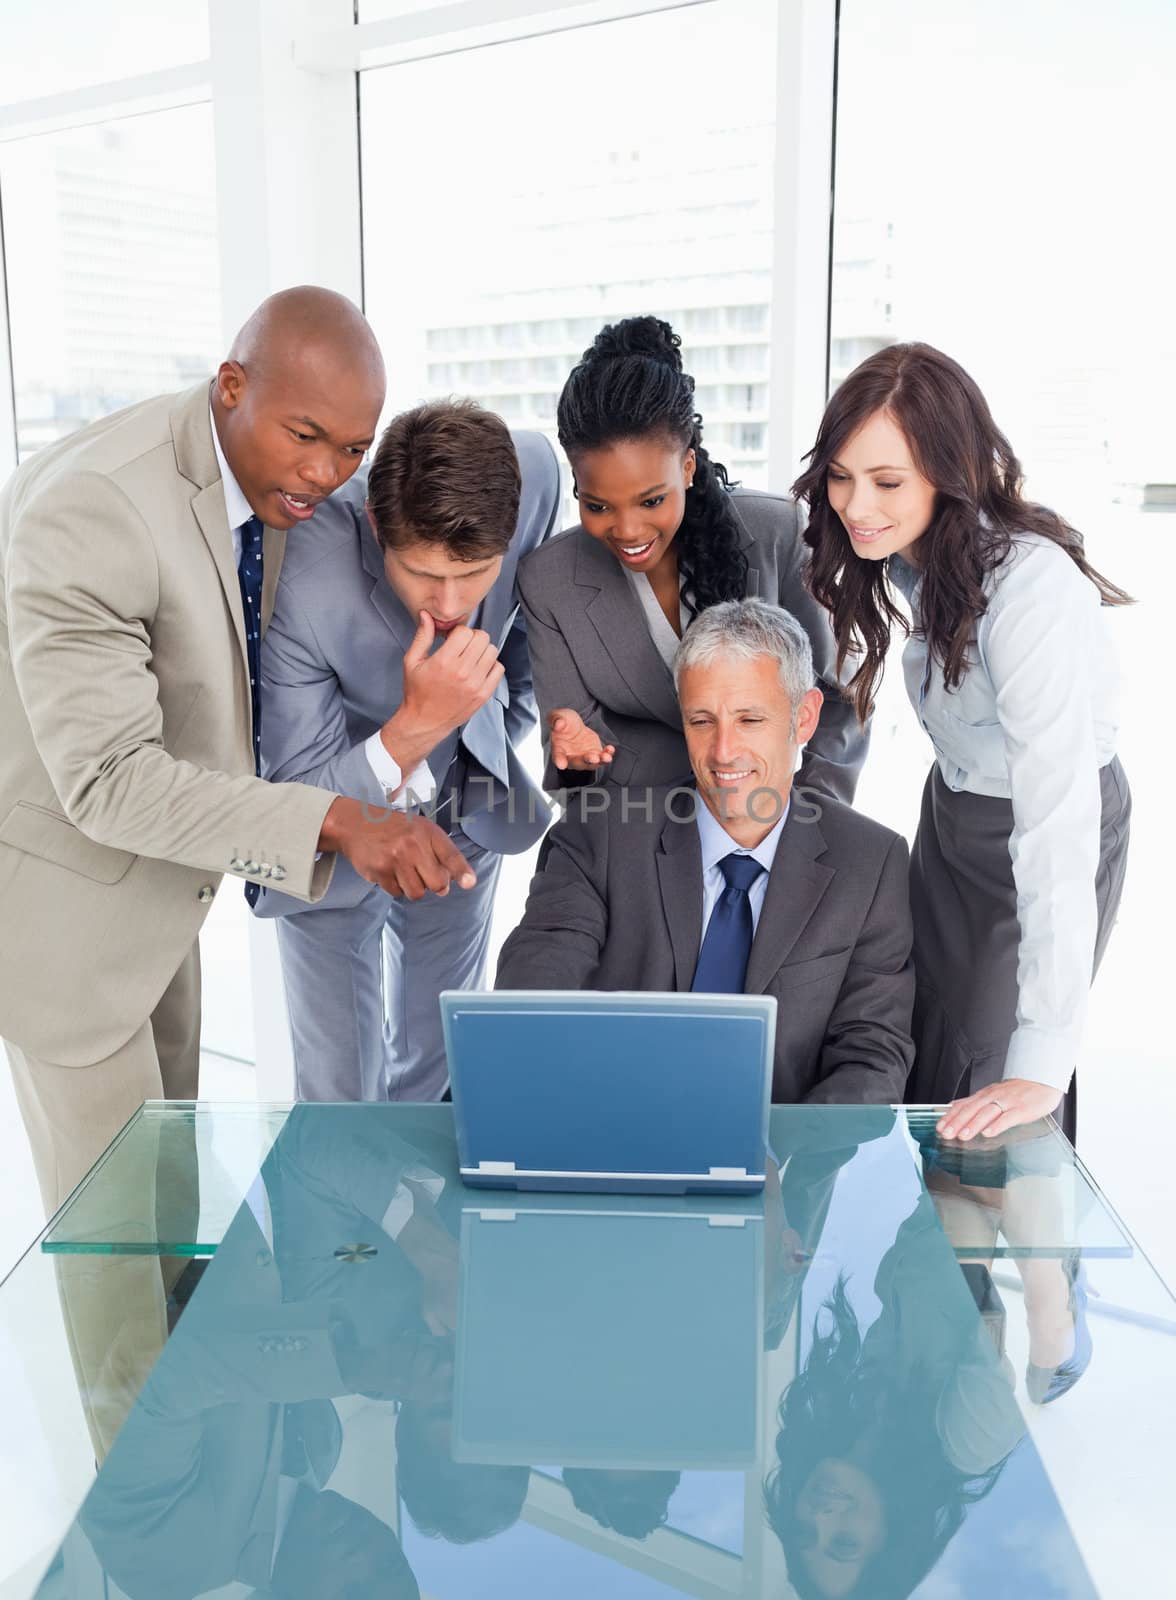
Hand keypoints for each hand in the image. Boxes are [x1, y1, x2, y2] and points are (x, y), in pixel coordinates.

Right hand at [319, 796, 474, 899]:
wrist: (355, 824)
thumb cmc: (394, 829)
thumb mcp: (420, 830)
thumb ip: (438, 855)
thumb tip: (445, 888)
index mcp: (427, 831)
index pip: (450, 855)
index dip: (462, 871)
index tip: (469, 883)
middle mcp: (413, 844)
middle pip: (437, 883)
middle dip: (434, 885)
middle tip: (423, 874)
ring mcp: (395, 858)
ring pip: (417, 893)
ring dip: (413, 887)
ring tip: (404, 870)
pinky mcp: (379, 871)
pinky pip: (396, 893)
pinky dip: (395, 887)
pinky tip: (389, 871)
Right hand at [381, 612, 503, 773]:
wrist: (425, 721)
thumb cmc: (417, 691)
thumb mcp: (412, 661)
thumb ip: (423, 636)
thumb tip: (426, 615)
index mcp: (444, 661)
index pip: (465, 631)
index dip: (459, 632)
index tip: (453, 639)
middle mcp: (462, 672)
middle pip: (482, 638)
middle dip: (472, 638)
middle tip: (463, 647)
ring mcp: (476, 684)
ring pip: (492, 651)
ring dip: (482, 650)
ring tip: (470, 658)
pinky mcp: (484, 694)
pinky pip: (498, 668)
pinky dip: (491, 665)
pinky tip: (478, 669)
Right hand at [549, 708, 614, 771]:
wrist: (573, 725)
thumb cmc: (563, 722)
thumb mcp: (558, 716)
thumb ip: (556, 720)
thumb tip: (558, 724)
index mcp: (558, 749)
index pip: (558, 756)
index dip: (559, 760)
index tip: (562, 764)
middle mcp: (571, 757)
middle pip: (578, 762)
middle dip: (586, 761)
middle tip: (593, 758)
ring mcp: (584, 758)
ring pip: (592, 763)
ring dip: (600, 761)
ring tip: (606, 757)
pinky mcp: (595, 754)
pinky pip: (602, 757)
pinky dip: (607, 755)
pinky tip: (610, 749)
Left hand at [936, 1079, 1062, 1141]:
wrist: (1042, 1079)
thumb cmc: (1018, 1089)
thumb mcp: (993, 1093)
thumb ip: (975, 1101)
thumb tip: (953, 1107)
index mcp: (985, 1095)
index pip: (963, 1105)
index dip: (950, 1116)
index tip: (939, 1127)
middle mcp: (993, 1097)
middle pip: (972, 1109)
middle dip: (957, 1122)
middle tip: (946, 1134)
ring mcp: (1007, 1102)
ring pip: (987, 1113)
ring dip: (973, 1125)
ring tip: (963, 1135)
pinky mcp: (1022, 1109)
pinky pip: (1008, 1118)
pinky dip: (997, 1125)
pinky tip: (988, 1133)